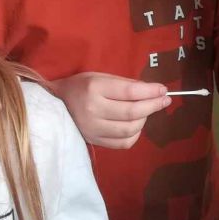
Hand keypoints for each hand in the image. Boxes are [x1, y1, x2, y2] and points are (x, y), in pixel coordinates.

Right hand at [52, 72, 169, 148]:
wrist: (54, 105)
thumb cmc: (79, 86)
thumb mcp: (99, 77)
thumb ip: (123, 84)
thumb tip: (151, 91)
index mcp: (94, 88)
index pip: (129, 92)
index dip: (150, 91)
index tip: (163, 89)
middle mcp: (93, 109)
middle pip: (132, 112)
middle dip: (153, 105)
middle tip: (165, 100)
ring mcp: (93, 128)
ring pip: (130, 129)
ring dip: (144, 119)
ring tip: (146, 111)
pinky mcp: (94, 141)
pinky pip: (123, 143)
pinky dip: (135, 134)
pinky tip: (136, 125)